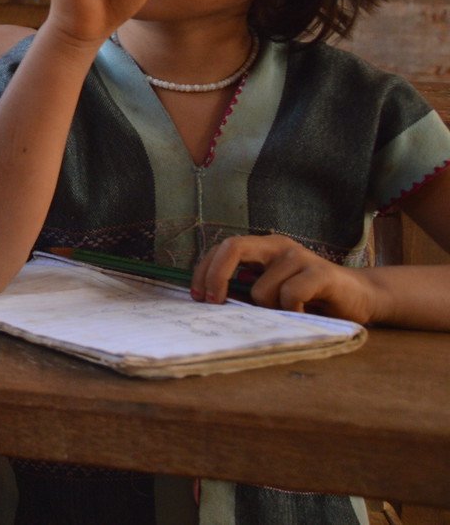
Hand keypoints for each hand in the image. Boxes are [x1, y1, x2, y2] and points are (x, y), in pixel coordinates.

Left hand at [191, 234, 377, 321]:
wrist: (360, 297)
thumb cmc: (311, 298)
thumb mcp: (272, 292)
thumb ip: (246, 290)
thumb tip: (211, 300)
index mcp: (262, 247)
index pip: (222, 249)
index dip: (204, 271)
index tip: (197, 296)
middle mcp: (278, 245)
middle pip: (232, 248)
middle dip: (215, 277)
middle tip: (214, 302)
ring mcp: (299, 256)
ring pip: (261, 289)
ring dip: (268, 309)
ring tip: (288, 312)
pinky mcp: (320, 273)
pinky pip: (289, 295)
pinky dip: (291, 310)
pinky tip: (304, 312)